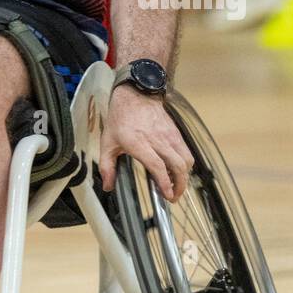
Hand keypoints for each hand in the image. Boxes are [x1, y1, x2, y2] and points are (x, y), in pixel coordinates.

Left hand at [99, 87, 193, 202]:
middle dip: (180, 185)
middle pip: (178, 165)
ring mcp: (169, 136)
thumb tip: (108, 186)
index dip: (165, 182)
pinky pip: (186, 151)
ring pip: (186, 159)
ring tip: (176, 186)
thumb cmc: (120, 118)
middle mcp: (158, 140)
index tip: (167, 195)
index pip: (157, 165)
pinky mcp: (176, 133)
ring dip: (185, 176)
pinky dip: (185, 164)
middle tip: (174, 197)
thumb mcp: (107, 142)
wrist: (135, 95)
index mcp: (139, 143)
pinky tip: (176, 171)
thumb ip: (107, 166)